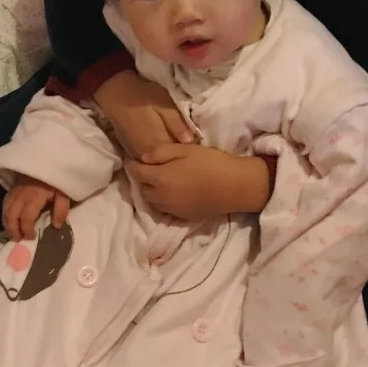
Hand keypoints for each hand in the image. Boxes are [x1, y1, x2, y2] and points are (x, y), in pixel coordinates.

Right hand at [2, 175, 70, 238]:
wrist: (47, 159)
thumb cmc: (56, 179)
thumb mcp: (64, 193)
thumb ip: (61, 210)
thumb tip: (56, 226)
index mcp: (34, 198)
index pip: (25, 218)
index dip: (27, 230)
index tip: (32, 237)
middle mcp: (21, 196)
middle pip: (11, 216)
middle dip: (13, 230)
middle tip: (18, 239)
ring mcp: (14, 191)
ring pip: (5, 210)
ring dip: (7, 223)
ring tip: (12, 233)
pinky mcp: (12, 188)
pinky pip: (5, 203)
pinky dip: (5, 214)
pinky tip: (9, 220)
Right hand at [93, 71, 193, 159]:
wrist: (115, 92)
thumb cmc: (143, 95)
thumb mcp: (165, 104)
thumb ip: (177, 124)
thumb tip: (191, 142)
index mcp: (157, 143)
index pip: (178, 158)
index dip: (190, 157)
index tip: (200, 154)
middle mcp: (146, 154)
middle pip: (167, 166)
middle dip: (180, 164)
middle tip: (194, 157)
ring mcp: (137, 155)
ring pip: (156, 167)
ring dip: (168, 165)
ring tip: (181, 159)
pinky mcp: (131, 152)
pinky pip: (146, 163)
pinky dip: (156, 163)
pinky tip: (165, 158)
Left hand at [127, 144, 273, 220]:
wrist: (235, 186)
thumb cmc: (211, 163)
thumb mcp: (186, 149)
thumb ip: (161, 152)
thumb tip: (143, 158)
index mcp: (160, 178)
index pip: (136, 173)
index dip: (132, 164)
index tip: (134, 159)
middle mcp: (161, 197)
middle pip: (142, 189)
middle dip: (142, 179)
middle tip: (149, 169)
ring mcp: (172, 209)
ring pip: (152, 201)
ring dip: (152, 191)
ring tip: (161, 181)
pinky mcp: (183, 217)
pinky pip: (165, 209)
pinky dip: (164, 201)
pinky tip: (174, 192)